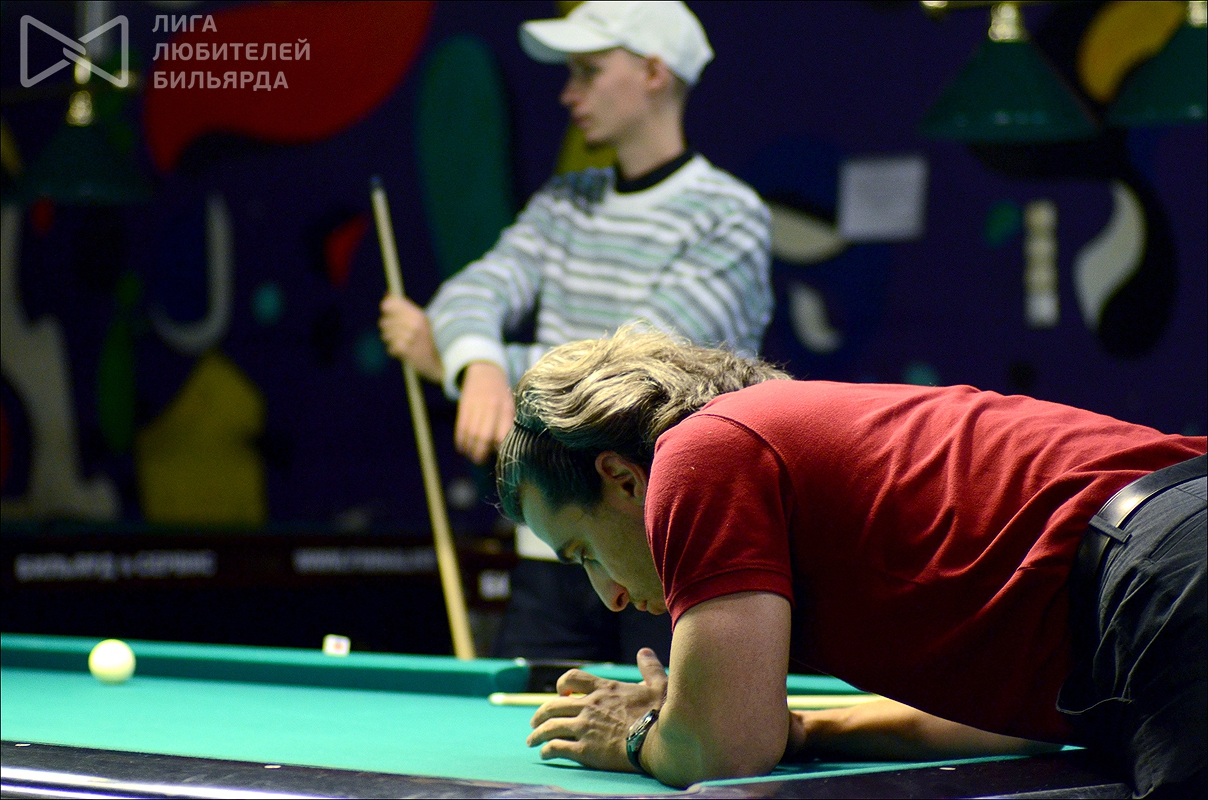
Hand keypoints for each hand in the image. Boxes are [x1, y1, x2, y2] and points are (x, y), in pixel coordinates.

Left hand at [379, 294, 442, 382]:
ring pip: (386, 335)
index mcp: (418, 314)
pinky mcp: (406, 350)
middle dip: (388, 327)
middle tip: (396, 332)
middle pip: (384, 321)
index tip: (387, 311)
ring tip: (403, 342)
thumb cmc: (432, 339)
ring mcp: (409, 337)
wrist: (444, 360)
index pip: (391, 305)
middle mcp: (413, 323)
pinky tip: (405, 351)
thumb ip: (405, 309)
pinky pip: (391, 348)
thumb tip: (386, 298)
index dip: (387, 307)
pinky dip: (395, 351)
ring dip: (392, 340)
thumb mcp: (423, 321)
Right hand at [454, 362, 513, 464]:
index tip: (498, 459)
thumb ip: (508, 424)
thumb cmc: (501, 394)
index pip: (502, 434)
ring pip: (470, 433)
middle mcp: (491, 407)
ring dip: (469, 449)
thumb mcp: (511, 405)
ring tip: (471, 456)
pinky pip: (460, 427)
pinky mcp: (463, 406)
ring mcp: (476, 406)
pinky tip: (463, 448)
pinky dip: (460, 441)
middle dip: (480, 453)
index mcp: (506, 408)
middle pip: (483, 436)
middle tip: (481, 462)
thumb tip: (506, 449)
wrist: (485, 371)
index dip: (498, 450)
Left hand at [527, 648, 667, 771]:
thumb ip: (649, 668)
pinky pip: (558, 748)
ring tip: (531, 740)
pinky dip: (548, 750)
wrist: (659, 740)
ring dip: (537, 733)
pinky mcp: (585, 749)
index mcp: (604, 689)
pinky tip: (545, 754)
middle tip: (534, 721)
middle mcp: (589, 706)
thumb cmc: (661, 713)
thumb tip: (645, 652)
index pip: (572, 678)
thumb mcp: (659, 685)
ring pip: (550, 727)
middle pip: (553, 705)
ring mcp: (585, 727)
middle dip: (540, 713)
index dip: (562, 685)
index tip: (560, 694)